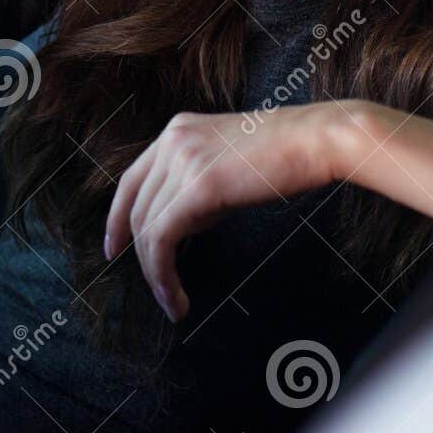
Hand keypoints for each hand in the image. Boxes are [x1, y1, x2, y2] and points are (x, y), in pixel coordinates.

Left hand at [103, 101, 361, 321]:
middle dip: (140, 254)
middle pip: (135, 208)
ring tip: (173, 303)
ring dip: (155, 274)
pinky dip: (162, 274)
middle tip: (157, 288)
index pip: (132, 179)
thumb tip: (188, 219)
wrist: (317, 140)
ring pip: (147, 229)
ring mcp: (181, 161)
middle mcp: (171, 140)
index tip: (115, 247)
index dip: (117, 217)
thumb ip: (201, 181)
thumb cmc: (288, 154)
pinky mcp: (196, 187)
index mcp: (177, 130)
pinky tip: (176, 298)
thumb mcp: (229, 160)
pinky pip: (162, 240)